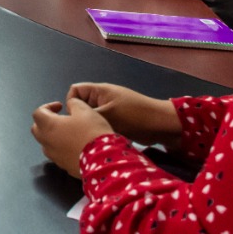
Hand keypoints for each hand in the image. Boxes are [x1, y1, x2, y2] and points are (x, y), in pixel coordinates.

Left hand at [30, 98, 114, 177]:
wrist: (103, 160)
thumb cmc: (92, 133)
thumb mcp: (84, 109)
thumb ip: (74, 103)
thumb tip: (70, 104)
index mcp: (49, 125)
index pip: (38, 113)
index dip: (47, 106)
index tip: (59, 106)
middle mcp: (47, 142)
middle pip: (37, 129)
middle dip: (46, 121)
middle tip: (59, 118)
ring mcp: (55, 156)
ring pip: (46, 143)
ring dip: (53, 136)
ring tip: (68, 132)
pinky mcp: (64, 166)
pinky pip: (58, 155)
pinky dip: (62, 148)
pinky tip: (75, 145)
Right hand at [65, 83, 181, 149]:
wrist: (161, 125)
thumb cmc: (134, 115)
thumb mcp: (108, 113)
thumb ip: (87, 114)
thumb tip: (71, 119)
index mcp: (99, 91)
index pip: (74, 91)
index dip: (71, 103)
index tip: (75, 117)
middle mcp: (102, 99)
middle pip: (82, 106)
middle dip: (81, 118)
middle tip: (82, 131)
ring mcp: (110, 111)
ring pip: (91, 118)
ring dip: (91, 127)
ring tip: (92, 138)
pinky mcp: (117, 122)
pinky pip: (101, 125)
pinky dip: (100, 132)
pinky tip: (101, 142)